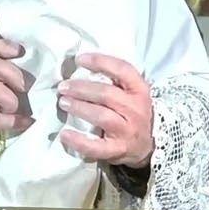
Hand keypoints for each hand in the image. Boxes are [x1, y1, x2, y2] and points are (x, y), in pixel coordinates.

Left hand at [57, 53, 154, 168]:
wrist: (146, 146)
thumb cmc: (131, 113)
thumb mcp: (131, 93)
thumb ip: (113, 81)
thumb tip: (80, 68)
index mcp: (139, 90)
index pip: (123, 70)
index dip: (101, 62)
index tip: (80, 59)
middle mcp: (135, 109)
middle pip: (107, 94)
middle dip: (82, 88)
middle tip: (63, 87)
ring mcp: (127, 130)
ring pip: (102, 116)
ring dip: (79, 108)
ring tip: (63, 103)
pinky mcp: (117, 150)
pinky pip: (97, 146)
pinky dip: (79, 141)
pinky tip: (64, 134)